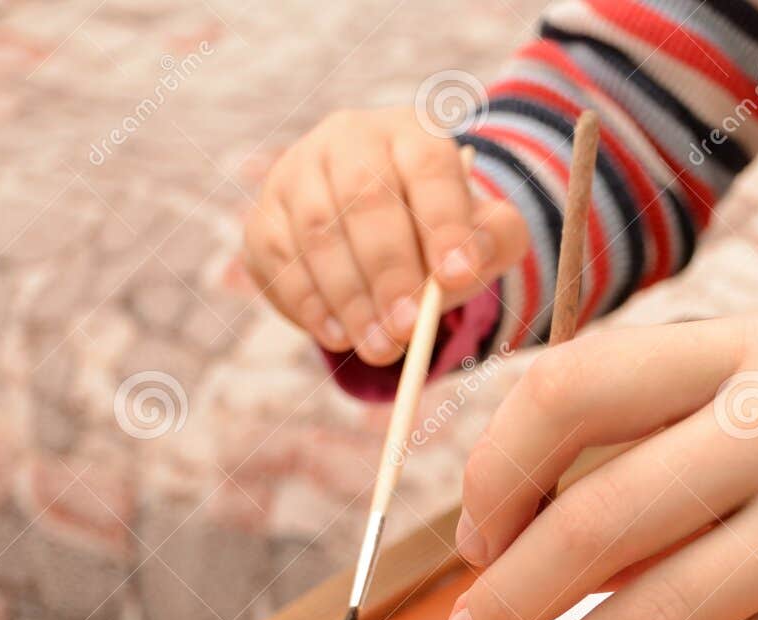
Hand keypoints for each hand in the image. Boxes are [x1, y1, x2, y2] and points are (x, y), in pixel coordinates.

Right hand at [241, 108, 527, 364]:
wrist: (383, 236)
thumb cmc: (440, 232)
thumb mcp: (484, 232)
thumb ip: (494, 239)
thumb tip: (466, 262)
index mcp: (412, 134)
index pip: (428, 165)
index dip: (443, 221)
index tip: (457, 275)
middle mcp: (348, 139)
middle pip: (364, 198)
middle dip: (389, 272)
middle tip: (410, 329)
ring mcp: (297, 173)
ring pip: (316, 231)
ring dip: (350, 298)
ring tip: (381, 348)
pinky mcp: (264, 216)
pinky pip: (278, 259)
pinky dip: (309, 303)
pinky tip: (340, 338)